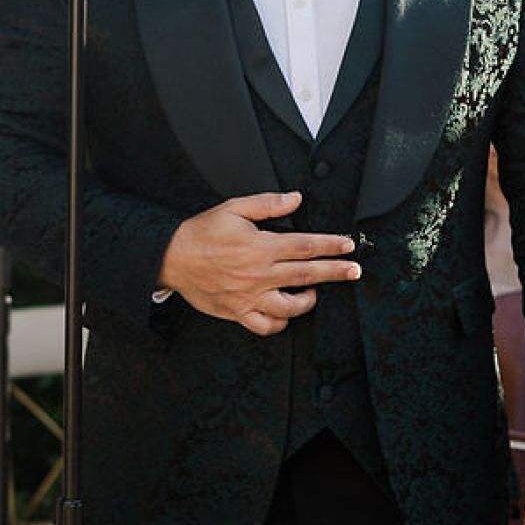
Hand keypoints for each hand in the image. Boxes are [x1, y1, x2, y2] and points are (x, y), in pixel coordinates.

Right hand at [158, 191, 361, 337]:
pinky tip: (286, 313)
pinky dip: (281, 322)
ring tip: (315, 292)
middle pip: (307, 274)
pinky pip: (266, 325)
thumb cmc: (201, 233)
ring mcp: (249, 297)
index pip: (306, 246)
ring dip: (309, 300)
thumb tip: (295, 199)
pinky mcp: (238, 312)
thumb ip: (268, 204)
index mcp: (260, 247)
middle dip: (336, 272)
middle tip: (354, 271)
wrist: (171, 258)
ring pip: (290, 306)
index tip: (348, 246)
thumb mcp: (233, 209)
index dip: (331, 245)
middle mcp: (258, 274)